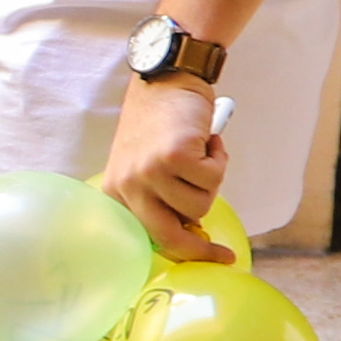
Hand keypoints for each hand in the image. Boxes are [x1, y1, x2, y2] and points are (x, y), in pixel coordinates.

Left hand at [103, 73, 232, 259]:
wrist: (167, 79)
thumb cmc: (160, 124)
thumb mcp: (146, 166)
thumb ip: (160, 198)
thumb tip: (191, 233)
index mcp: (115, 192)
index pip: (146, 237)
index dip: (180, 253)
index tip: (208, 261)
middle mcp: (127, 185)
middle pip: (170, 236)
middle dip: (201, 250)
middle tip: (225, 254)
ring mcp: (149, 171)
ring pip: (200, 204)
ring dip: (210, 182)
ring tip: (200, 155)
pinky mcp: (174, 156)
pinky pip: (213, 178)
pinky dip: (219, 159)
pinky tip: (206, 140)